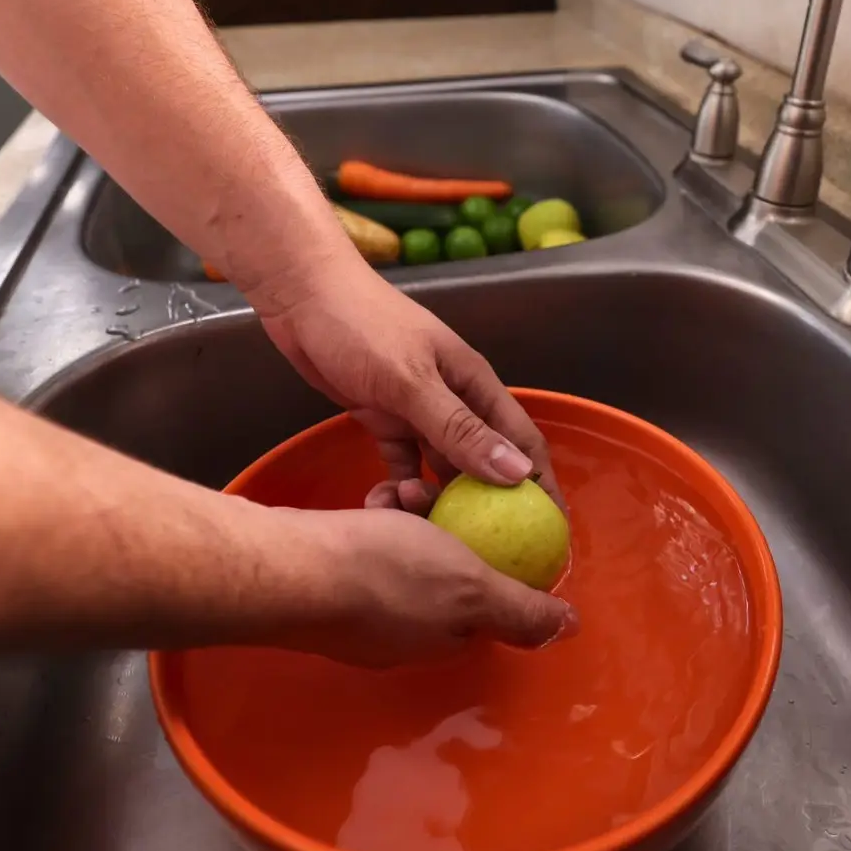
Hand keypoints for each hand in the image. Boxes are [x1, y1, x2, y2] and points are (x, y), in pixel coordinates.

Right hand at [259, 503, 576, 666]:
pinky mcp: (332, 589)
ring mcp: (365, 616)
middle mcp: (408, 636)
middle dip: (449, 527)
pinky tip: (371, 498)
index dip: (496, 555)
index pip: (489, 600)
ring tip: (399, 489)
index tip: (492, 516)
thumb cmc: (384, 572)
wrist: (288, 569)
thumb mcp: (470, 588)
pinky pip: (368, 552)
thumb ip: (521, 610)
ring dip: (412, 516)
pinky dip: (376, 520)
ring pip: (408, 556)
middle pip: (447, 574)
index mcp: (447, 639)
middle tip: (436, 494)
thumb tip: (569, 628)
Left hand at [261, 260, 561, 510]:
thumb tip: (519, 474)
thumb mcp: (413, 381)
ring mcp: (419, 412)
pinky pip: (402, 465)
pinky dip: (398, 488)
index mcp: (475, 386)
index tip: (548, 534)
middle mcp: (454, 402)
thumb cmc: (362, 327)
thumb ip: (461, 429)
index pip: (522, 443)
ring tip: (417, 527)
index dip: (540, 487)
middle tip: (480, 553)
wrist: (302, 297)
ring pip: (441, 469)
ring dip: (435, 499)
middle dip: (485, 506)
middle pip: (483, 464)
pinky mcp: (384, 419)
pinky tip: (386, 512)